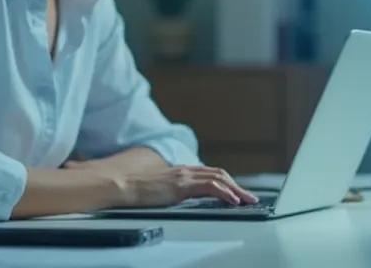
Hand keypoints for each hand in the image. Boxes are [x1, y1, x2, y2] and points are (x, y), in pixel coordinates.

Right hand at [111, 165, 258, 207]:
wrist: (121, 184)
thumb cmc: (134, 188)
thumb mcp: (158, 188)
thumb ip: (171, 189)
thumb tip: (176, 196)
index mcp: (181, 171)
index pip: (210, 173)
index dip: (226, 182)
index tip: (237, 192)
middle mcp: (185, 170)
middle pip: (219, 174)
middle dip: (237, 186)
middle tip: (249, 198)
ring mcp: (184, 176)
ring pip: (219, 179)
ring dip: (236, 190)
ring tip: (246, 201)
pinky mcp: (182, 185)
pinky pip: (210, 187)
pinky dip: (224, 193)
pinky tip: (232, 201)